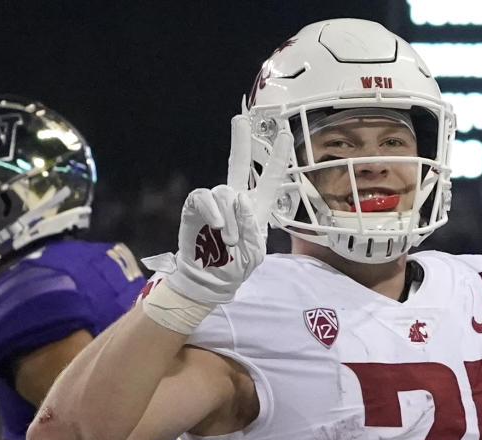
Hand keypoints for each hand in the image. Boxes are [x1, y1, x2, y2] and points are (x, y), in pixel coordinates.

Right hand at [160, 117, 291, 304]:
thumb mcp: (255, 252)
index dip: (278, 157)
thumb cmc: (236, 266)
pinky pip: (204, 197)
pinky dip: (212, 210)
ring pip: (225, 193)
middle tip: (239, 118)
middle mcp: (235, 200)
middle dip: (239, 141)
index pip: (270, 179)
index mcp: (256, 208)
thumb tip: (239, 197)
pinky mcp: (196, 207)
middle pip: (237, 164)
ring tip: (230, 240)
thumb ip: (251, 225)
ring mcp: (215, 203)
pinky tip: (217, 226)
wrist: (211, 279)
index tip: (285, 134)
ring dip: (230, 218)